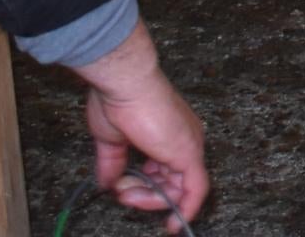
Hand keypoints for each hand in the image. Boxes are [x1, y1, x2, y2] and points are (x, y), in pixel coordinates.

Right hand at [79, 32, 206, 230]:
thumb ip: (113, 164)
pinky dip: (185, 209)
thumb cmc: (118, 99)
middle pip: (171, 182)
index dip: (145, 186)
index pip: (164, 170)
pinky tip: (172, 224)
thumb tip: (108, 184)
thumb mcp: (112, 139)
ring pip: (179, 190)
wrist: (124, 83)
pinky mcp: (189, 153)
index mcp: (169, 133)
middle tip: (122, 194)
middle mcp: (184, 139)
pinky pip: (196, 191)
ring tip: (126, 194)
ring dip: (150, 201)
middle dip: (144, 195)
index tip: (124, 191)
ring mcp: (189, 146)